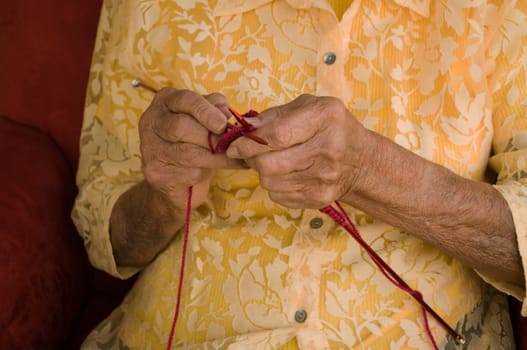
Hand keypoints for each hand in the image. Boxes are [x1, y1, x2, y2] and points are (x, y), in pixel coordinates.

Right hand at [139, 87, 244, 209]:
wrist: (175, 174)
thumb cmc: (194, 138)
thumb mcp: (204, 117)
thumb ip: (215, 108)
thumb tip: (226, 111)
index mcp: (166, 101)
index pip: (184, 100)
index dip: (205, 111)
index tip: (222, 123)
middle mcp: (152, 122)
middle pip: (181, 127)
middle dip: (212, 138)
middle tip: (233, 146)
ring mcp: (150, 149)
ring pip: (188, 153)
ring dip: (216, 158)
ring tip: (234, 159)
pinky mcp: (155, 174)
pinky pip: (188, 173)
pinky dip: (206, 173)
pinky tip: (212, 171)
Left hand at [226, 94, 370, 208]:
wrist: (362, 162)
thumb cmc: (330, 128)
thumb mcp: (309, 108)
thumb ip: (275, 115)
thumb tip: (245, 127)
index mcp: (325, 119)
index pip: (276, 136)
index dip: (248, 142)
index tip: (234, 144)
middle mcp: (328, 149)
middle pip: (269, 163)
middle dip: (252, 158)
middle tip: (250, 152)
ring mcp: (325, 178)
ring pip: (270, 181)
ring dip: (262, 171)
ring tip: (271, 160)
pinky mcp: (319, 198)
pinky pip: (279, 195)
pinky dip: (274, 184)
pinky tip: (286, 173)